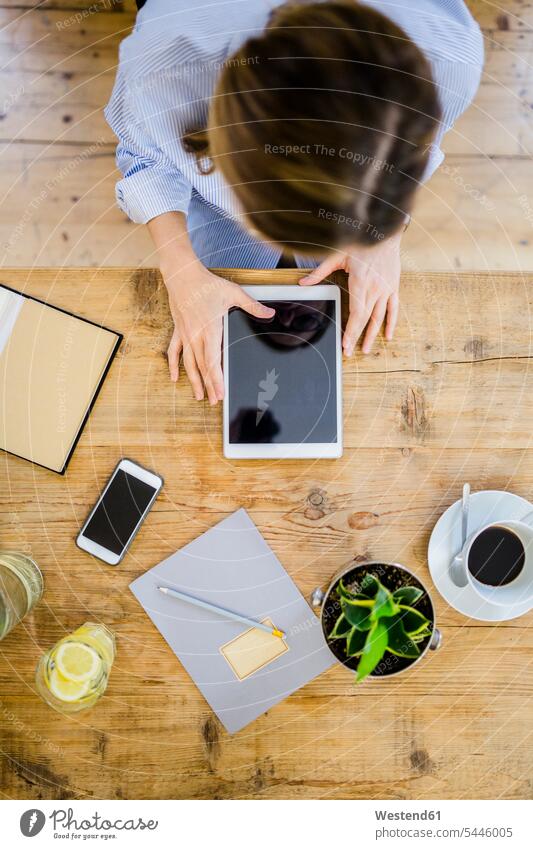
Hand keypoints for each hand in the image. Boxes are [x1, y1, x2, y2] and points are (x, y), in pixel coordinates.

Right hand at [162, 261, 274, 403]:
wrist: (182, 275)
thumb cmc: (207, 284)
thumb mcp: (233, 293)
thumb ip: (252, 306)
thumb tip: (270, 312)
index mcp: (211, 329)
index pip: (213, 361)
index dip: (216, 379)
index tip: (220, 392)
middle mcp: (196, 336)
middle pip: (202, 366)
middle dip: (209, 385)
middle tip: (215, 401)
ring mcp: (185, 334)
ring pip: (188, 363)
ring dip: (194, 381)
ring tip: (199, 396)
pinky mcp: (178, 330)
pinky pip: (174, 352)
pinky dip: (174, 366)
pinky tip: (175, 378)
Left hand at [299, 231, 401, 354]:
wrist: (383, 231)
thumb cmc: (360, 241)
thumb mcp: (336, 255)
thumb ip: (319, 272)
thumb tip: (303, 284)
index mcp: (360, 283)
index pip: (356, 314)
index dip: (351, 331)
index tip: (345, 344)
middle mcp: (375, 289)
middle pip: (366, 319)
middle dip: (357, 338)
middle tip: (350, 352)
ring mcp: (386, 289)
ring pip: (380, 317)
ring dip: (372, 335)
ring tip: (366, 349)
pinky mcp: (393, 286)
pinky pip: (394, 308)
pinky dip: (391, 323)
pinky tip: (387, 335)